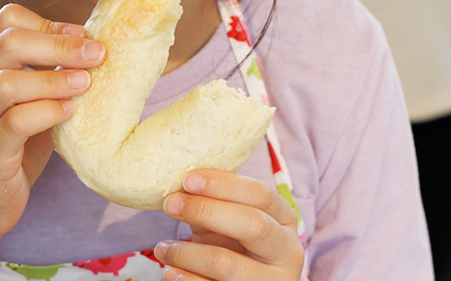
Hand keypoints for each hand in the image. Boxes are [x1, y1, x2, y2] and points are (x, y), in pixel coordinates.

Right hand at [0, 3, 105, 246]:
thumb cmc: (11, 146)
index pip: (8, 20)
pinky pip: (16, 122)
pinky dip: (48, 111)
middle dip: (60, 44)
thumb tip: (92, 43)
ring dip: (55, 79)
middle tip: (97, 53)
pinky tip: (70, 112)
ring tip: (87, 83)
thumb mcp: (27, 100)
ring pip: (9, 82)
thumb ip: (46, 72)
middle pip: (10, 42)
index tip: (84, 36)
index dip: (50, 23)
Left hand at [154, 170, 305, 279]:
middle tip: (170, 204)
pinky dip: (187, 279)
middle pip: (252, 224)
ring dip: (186, 252)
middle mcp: (288, 251)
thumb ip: (212, 203)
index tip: (188, 179)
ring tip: (162, 248)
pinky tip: (170, 272)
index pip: (260, 194)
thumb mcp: (228, 222)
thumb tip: (180, 187)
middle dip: (206, 211)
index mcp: (284, 219)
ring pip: (227, 263)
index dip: (223, 184)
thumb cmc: (232, 247)